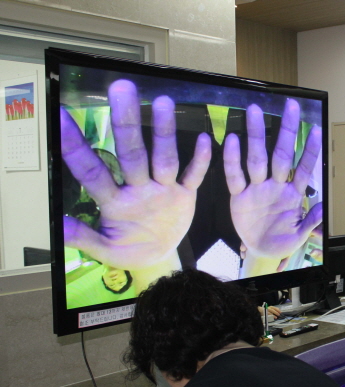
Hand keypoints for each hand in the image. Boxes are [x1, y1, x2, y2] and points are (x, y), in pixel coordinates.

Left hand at [61, 79, 210, 270]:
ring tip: (163, 102)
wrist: (158, 257)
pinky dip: (200, 160)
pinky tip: (203, 140)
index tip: (63, 118)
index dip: (77, 148)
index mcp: (115, 202)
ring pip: (163, 157)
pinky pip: (194, 176)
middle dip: (126, 122)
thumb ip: (85, 239)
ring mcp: (163, 189)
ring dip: (163, 132)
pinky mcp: (185, 195)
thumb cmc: (128, 251)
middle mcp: (138, 189)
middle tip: (122, 88)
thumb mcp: (106, 251)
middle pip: (131, 153)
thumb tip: (58, 227)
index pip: (93, 172)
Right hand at [224, 99, 321, 275]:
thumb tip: (324, 206)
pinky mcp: (239, 196)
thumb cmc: (283, 241)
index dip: (310, 151)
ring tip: (254, 112)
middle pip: (282, 154)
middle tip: (290, 106)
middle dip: (287, 131)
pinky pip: (235, 176)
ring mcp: (257, 188)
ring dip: (257, 135)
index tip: (316, 130)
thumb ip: (311, 222)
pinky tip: (232, 140)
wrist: (261, 253)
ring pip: (257, 157)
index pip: (304, 168)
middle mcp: (276, 185)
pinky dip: (233, 159)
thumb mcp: (300, 236)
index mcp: (294, 194)